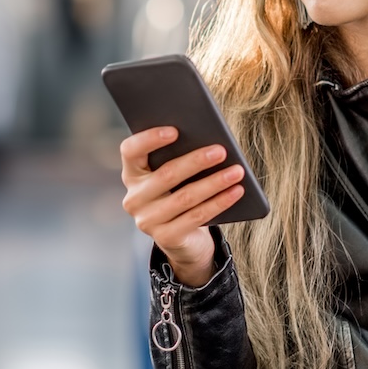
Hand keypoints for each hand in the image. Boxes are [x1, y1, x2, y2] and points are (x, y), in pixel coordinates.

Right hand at [120, 127, 245, 286]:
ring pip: (185, 197)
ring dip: (214, 182)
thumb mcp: (175, 176)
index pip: (130, 151)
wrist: (182, 238)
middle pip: (166, 175)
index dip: (149, 139)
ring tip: (237, 171)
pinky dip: (219, 202)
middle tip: (221, 151)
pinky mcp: (165, 237)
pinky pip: (196, 216)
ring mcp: (147, 220)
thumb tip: (209, 141)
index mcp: (132, 174)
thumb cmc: (180, 193)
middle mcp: (134, 198)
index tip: (175, 130)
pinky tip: (236, 191)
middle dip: (196, 161)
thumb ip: (179, 157)